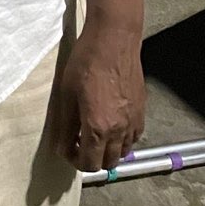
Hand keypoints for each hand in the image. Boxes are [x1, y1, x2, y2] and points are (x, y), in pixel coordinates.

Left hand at [50, 17, 144, 170]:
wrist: (113, 41)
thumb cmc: (86, 63)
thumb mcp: (67, 94)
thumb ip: (66, 125)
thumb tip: (62, 147)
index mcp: (98, 128)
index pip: (89, 164)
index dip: (74, 161)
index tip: (67, 149)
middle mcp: (119, 131)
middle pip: (107, 163)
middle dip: (91, 159)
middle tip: (79, 143)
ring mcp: (133, 123)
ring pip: (122, 153)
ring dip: (108, 151)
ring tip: (94, 133)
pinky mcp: (141, 112)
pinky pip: (133, 139)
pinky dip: (122, 140)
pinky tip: (111, 124)